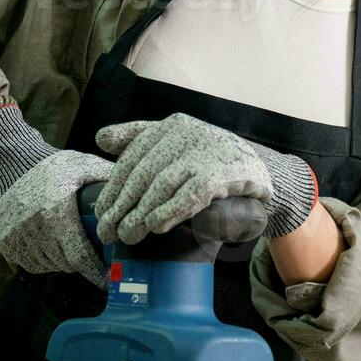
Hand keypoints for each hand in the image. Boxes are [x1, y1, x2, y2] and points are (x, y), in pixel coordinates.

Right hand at [0, 150, 112, 286]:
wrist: (11, 162)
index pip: (79, 257)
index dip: (94, 271)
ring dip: (60, 261)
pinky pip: (27, 263)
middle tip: (88, 251)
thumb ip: (108, 178)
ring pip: (46, 265)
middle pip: (65, 263)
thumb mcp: (83, 165)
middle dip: (80, 262)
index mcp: (56, 213)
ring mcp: (14, 237)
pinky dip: (41, 260)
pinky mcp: (2, 241)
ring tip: (66, 243)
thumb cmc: (53, 165)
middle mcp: (33, 229)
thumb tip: (137, 191)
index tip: (106, 278)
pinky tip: (48, 243)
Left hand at [93, 114, 271, 245]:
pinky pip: (191, 194)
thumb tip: (100, 139)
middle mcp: (188, 133)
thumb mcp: (176, 143)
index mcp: (172, 125)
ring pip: (163, 184)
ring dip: (140, 213)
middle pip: (144, 172)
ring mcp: (206, 152)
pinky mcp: (224, 173)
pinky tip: (155, 226)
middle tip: (108, 231)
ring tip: (128, 234)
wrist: (260, 170)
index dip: (114, 185)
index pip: (133, 156)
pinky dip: (170, 211)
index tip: (101, 211)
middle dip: (122, 204)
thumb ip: (139, 138)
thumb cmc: (211, 160)